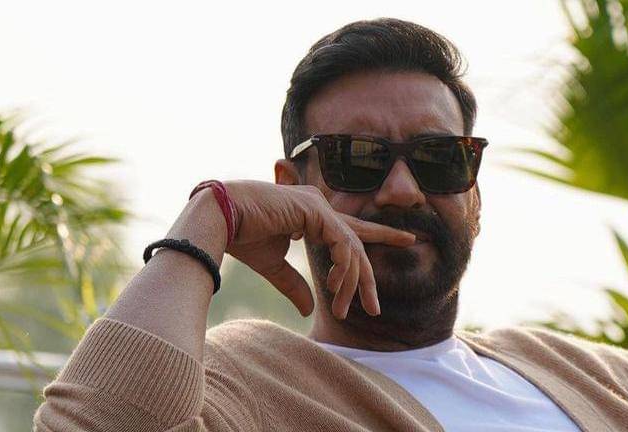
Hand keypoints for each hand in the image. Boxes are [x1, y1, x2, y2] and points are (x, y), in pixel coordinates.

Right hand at [221, 180, 415, 318]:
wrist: (218, 221)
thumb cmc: (242, 237)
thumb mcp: (274, 267)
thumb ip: (295, 285)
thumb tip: (311, 308)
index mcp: (312, 216)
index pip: (352, 229)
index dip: (381, 234)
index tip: (408, 239)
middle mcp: (320, 207)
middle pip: (358, 243)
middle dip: (368, 277)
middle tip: (376, 307)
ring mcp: (319, 206)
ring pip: (351, 250)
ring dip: (351, 284)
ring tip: (345, 310)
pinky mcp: (315, 211)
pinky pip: (343, 245)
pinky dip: (344, 270)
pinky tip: (336, 288)